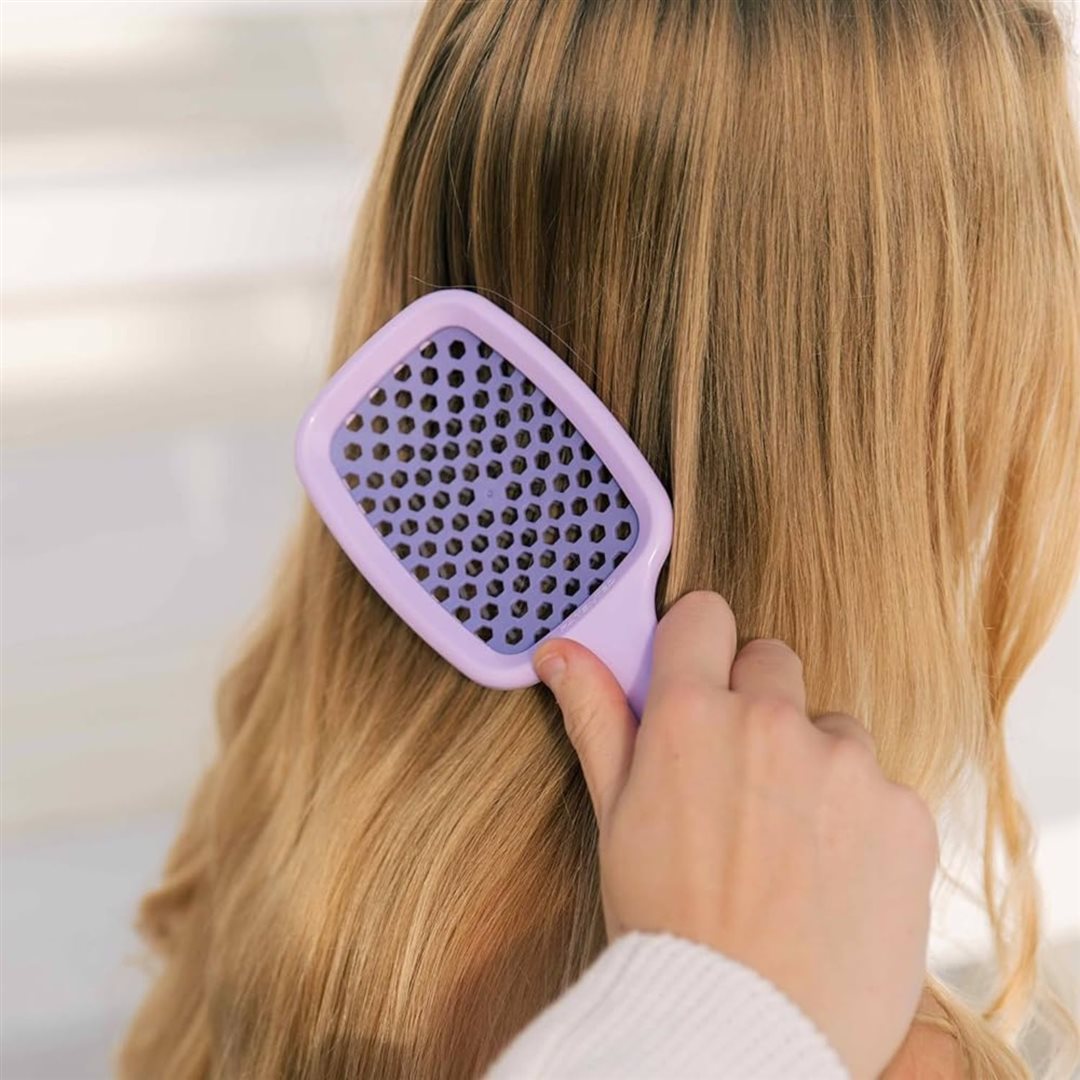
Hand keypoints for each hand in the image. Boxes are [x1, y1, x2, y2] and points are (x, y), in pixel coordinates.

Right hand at [534, 591, 938, 1079]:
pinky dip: (862, 820)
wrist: (746, 1029)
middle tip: (741, 781)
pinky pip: (882, 788)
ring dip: (815, 767)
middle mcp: (771, 722)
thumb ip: (598, 720)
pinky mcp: (903, 811)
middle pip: (773, 661)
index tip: (700, 673)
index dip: (698, 644)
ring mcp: (845, 764)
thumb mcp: (616, 817)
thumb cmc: (667, 927)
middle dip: (758, 704)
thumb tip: (560, 653)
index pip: (703, 617)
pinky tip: (833, 875)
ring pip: (832, 729)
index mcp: (690, 717)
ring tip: (789, 846)